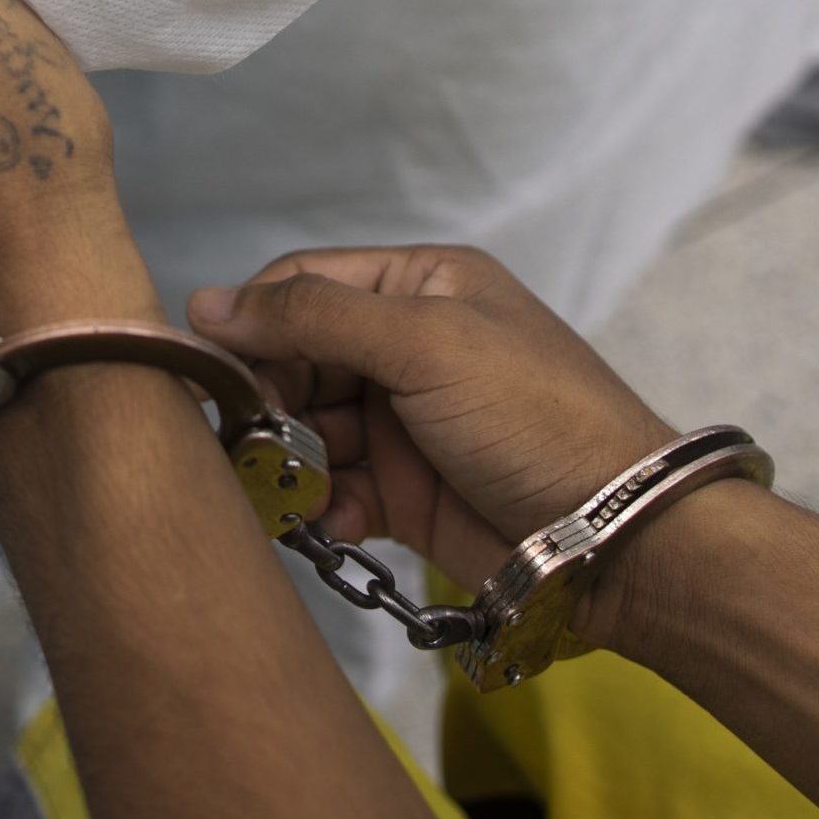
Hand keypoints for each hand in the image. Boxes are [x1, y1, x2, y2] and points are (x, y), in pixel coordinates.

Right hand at [188, 246, 676, 592]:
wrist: (612, 534)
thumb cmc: (533, 416)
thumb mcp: (425, 342)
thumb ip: (314, 318)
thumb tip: (206, 304)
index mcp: (422, 284)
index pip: (304, 284)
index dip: (252, 322)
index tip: (212, 370)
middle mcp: (409, 345)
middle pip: (295, 360)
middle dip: (267, 399)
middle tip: (250, 440)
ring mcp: (407, 422)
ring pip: (308, 431)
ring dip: (289, 460)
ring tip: (288, 488)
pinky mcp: (406, 493)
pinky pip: (336, 490)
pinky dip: (322, 506)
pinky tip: (328, 521)